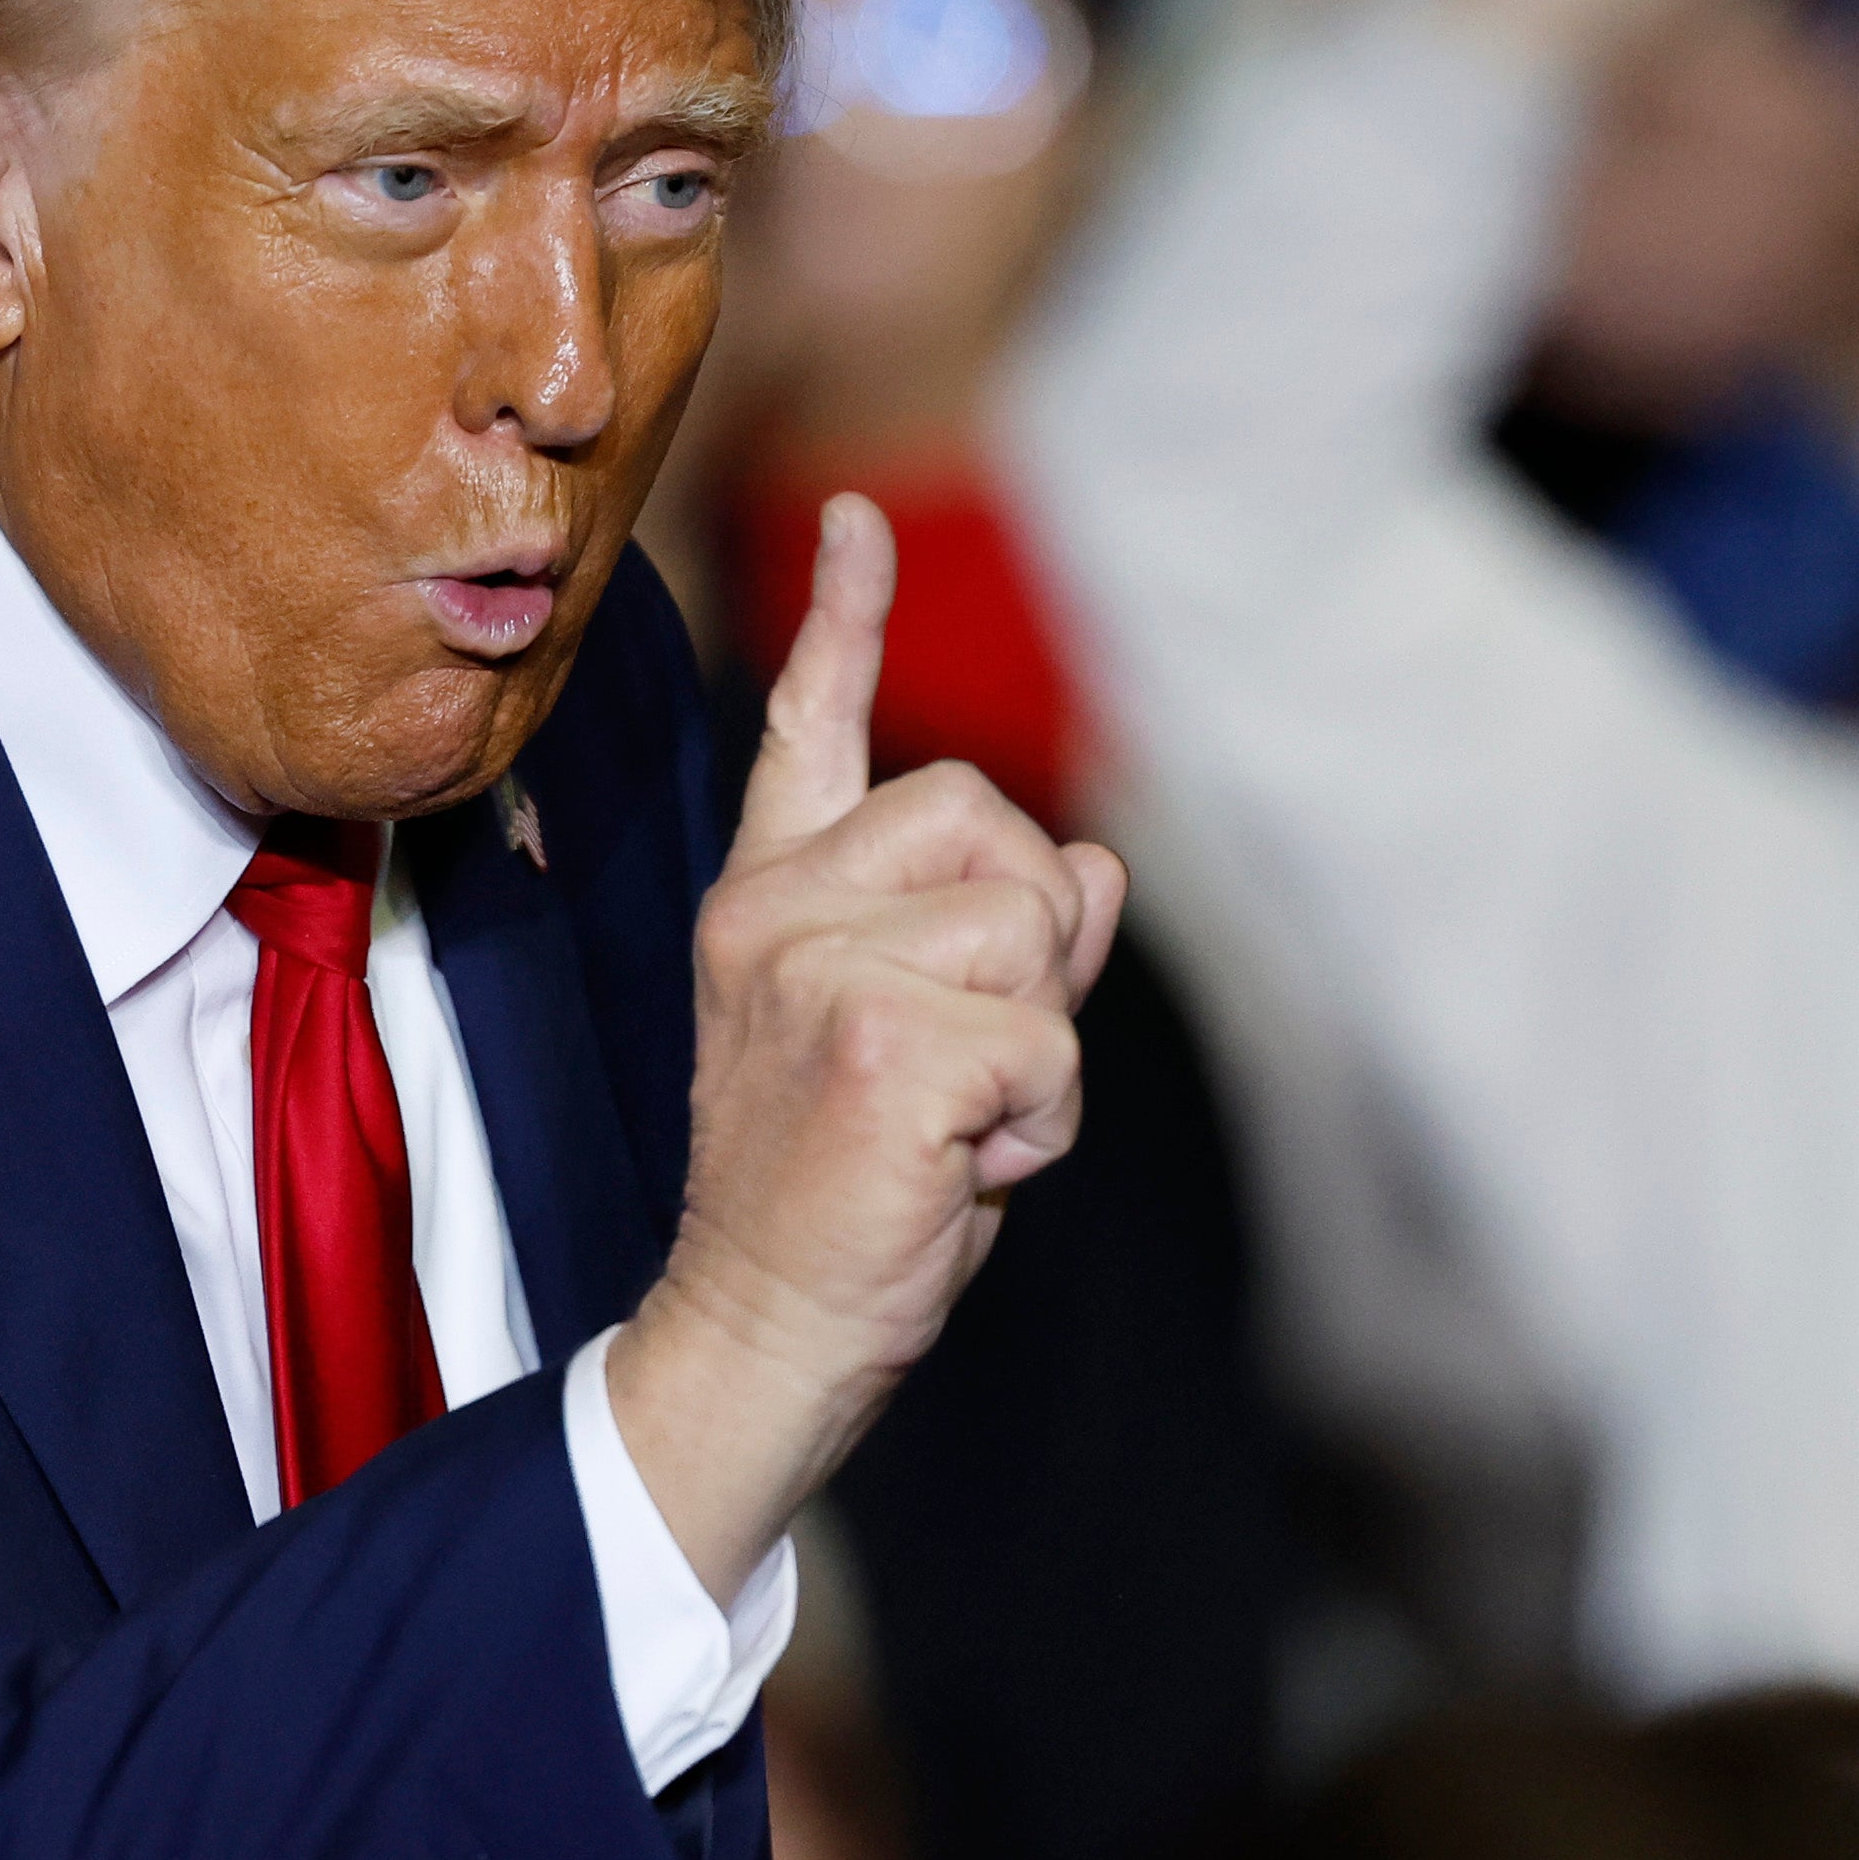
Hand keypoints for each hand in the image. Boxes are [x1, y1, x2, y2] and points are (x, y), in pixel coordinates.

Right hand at [605, 495, 1123, 1595]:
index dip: (844, 623)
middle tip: (970, 1063)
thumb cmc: (847, 1203)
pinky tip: (963, 1167)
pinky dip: (1042, 1121)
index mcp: (768, 901)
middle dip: (1032, 942)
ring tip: (958, 1127)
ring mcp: (816, 970)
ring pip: (1036, 930)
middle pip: (994, 823)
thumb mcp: (923, 1050)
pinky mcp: (879, 1043)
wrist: (762, 1335)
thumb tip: (1095, 871)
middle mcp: (774, 913)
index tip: (858, 524)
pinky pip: (1049, 1038)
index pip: (809, 730)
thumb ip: (996, 949)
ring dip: (1042, 1046)